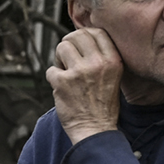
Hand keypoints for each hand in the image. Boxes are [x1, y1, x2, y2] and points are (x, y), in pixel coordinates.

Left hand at [49, 27, 124, 144]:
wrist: (95, 130)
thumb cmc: (103, 105)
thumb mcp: (113, 77)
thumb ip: (101, 58)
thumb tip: (81, 38)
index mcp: (113, 60)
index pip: (96, 32)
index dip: (84, 35)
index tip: (79, 44)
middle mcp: (97, 63)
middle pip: (76, 35)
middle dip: (69, 43)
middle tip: (68, 58)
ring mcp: (79, 72)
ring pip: (61, 47)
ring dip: (59, 58)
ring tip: (64, 71)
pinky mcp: (63, 82)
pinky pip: (51, 69)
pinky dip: (53, 78)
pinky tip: (61, 88)